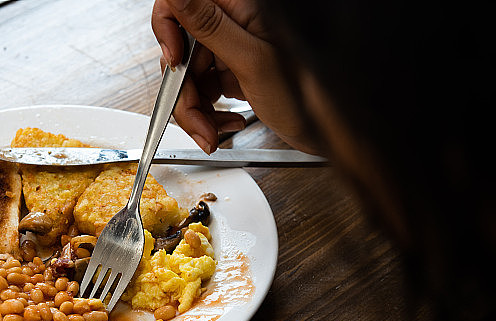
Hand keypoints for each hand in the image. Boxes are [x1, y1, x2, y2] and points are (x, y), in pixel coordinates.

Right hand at [151, 0, 317, 153]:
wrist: (326, 131)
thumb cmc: (306, 94)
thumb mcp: (251, 60)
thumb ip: (208, 24)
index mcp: (239, 7)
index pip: (179, 4)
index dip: (168, 30)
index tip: (175, 61)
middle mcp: (233, 24)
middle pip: (180, 49)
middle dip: (183, 91)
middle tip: (197, 119)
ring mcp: (232, 48)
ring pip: (189, 75)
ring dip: (195, 110)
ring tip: (213, 132)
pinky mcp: (233, 71)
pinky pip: (203, 90)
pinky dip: (208, 112)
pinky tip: (228, 121)